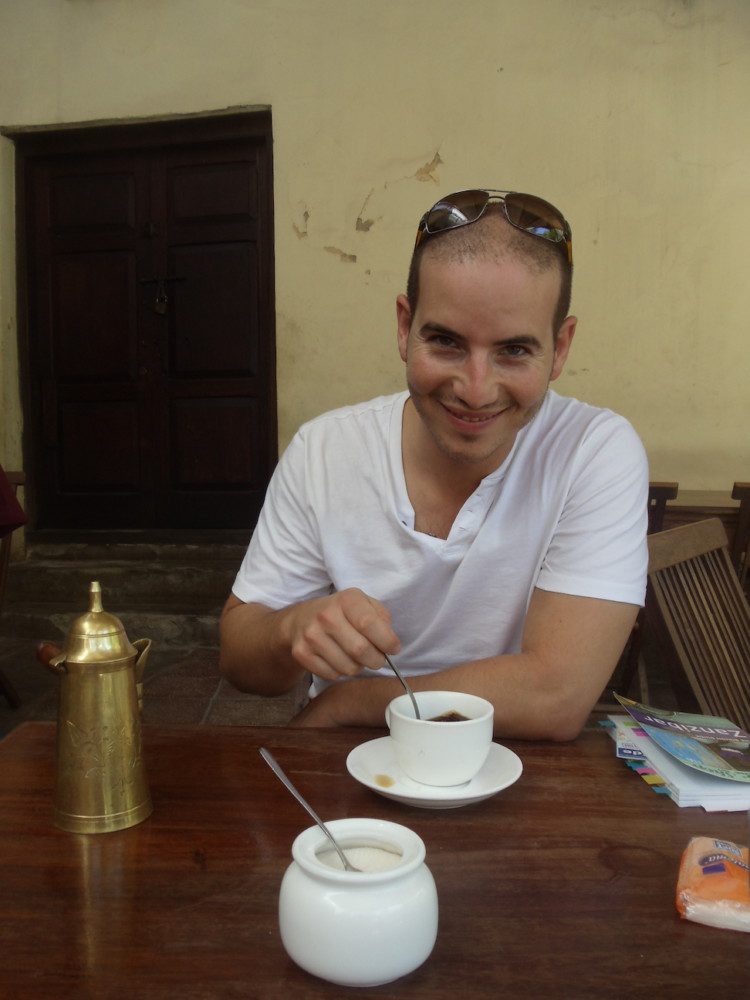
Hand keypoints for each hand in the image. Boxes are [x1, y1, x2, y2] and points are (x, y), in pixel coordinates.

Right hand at [283, 588, 398, 681]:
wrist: (300, 620)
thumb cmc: (341, 613)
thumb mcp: (363, 604)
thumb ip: (382, 618)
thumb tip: (390, 642)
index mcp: (346, 600)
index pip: (369, 624)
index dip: (387, 641)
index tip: (393, 648)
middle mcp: (326, 616)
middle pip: (360, 650)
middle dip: (376, 659)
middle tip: (377, 658)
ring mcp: (312, 635)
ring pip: (348, 667)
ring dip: (359, 666)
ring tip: (356, 657)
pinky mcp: (301, 653)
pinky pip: (333, 674)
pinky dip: (341, 672)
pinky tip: (339, 659)